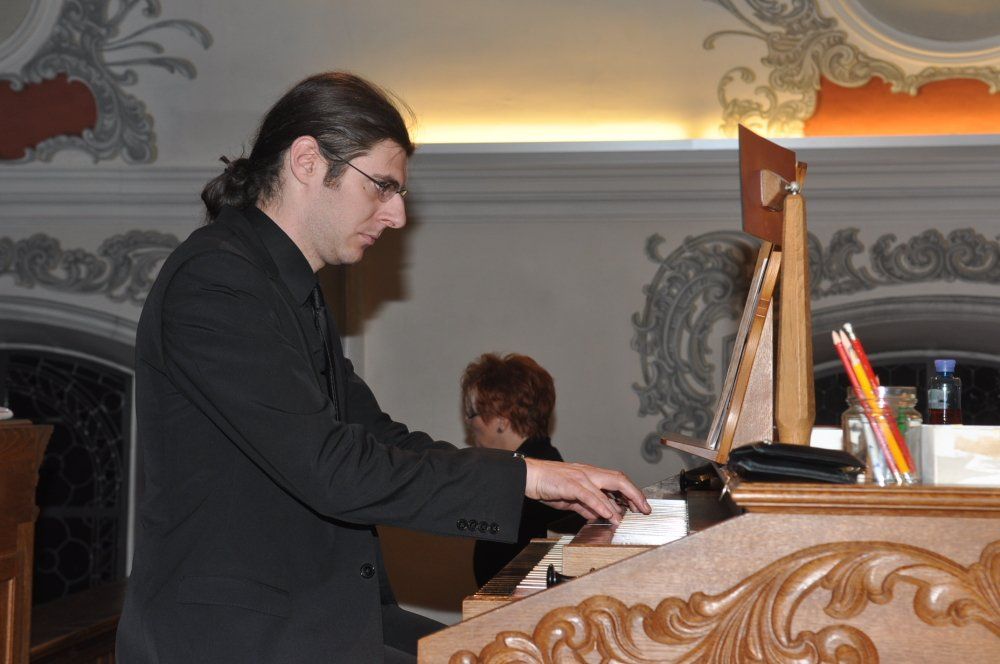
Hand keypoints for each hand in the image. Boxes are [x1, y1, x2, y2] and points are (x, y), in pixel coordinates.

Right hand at [523, 458, 650, 523]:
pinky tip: (609, 514)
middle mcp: (589, 473)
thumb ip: (587, 506)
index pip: (618, 481)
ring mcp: (581, 477)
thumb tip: (600, 516)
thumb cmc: (548, 485)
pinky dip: (601, 505)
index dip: (632, 492)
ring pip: (608, 486)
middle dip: (635, 494)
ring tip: (628, 518)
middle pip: (619, 479)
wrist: (529, 476)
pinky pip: (590, 495)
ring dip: (620, 504)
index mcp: (591, 475)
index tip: (641, 505)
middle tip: (644, 509)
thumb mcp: (572, 498)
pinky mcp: (570, 484)